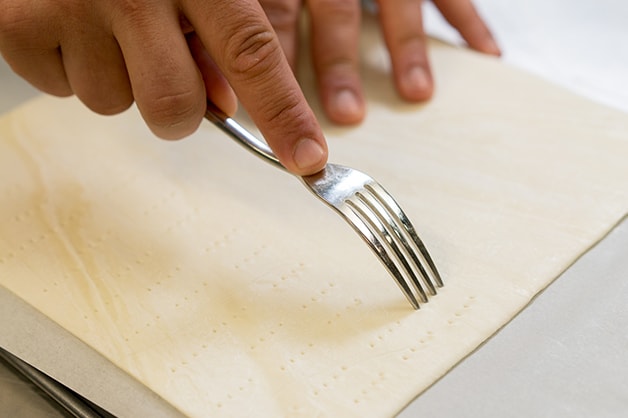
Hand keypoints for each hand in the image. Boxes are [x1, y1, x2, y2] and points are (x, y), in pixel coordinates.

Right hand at [0, 0, 326, 174]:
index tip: (308, 162)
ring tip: (110, 27)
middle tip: (166, 65)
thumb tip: (224, 105)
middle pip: (175, 108)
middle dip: (180, 108)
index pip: (253, 55)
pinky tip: (74, 26)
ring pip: (115, 105)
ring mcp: (70, 8)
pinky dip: (73, 69)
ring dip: (122, 81)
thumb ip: (220, 35)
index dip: (285, 115)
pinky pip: (62, 91)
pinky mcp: (18, 26)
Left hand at [261, 0, 500, 124]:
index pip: (275, 11)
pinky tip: (484, 53)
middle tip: (346, 111)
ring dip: (405, 45)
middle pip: (332, 7)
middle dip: (338, 62)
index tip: (279, 109)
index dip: (275, 60)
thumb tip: (220, 70)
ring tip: (414, 93)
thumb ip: (237, 10)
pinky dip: (465, 18)